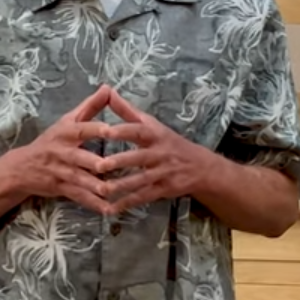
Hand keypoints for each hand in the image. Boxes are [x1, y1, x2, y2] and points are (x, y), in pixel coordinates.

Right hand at [0, 85, 118, 213]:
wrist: (23, 168)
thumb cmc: (51, 140)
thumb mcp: (67, 120)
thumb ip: (90, 106)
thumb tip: (108, 87)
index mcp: (67, 133)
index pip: (82, 129)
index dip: (96, 129)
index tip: (112, 130)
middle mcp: (64, 152)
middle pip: (81, 157)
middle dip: (96, 163)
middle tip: (112, 166)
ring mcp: (62, 172)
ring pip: (81, 180)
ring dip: (97, 187)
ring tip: (114, 192)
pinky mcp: (62, 189)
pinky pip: (80, 197)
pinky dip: (94, 204)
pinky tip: (110, 210)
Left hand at [99, 87, 217, 212]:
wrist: (200, 167)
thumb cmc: (168, 142)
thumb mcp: (151, 124)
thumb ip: (127, 111)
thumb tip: (108, 91)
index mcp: (155, 135)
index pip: (139, 130)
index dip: (123, 130)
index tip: (105, 131)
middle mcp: (160, 153)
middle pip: (139, 158)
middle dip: (120, 162)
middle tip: (99, 165)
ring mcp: (162, 173)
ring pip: (140, 180)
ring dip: (121, 186)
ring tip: (102, 190)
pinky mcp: (163, 190)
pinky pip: (143, 197)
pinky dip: (127, 204)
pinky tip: (111, 209)